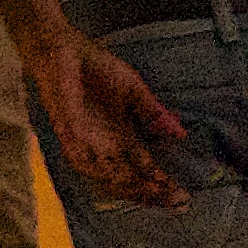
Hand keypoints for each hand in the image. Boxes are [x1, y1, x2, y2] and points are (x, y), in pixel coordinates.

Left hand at [27, 24, 189, 207]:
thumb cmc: (96, 68)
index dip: (161, 184)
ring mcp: (83, 139)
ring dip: (126, 184)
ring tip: (151, 189)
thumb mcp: (133, 88)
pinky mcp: (65, 127)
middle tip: (173, 199)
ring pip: (104, 174)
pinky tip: (113, 173)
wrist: (64, 48)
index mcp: (120, 136)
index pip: (143, 168)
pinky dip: (94, 166)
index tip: (183, 197)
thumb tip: (181, 134)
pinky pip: (77, 155)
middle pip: (126, 178)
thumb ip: (153, 112)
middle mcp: (102, 144)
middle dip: (149, 191)